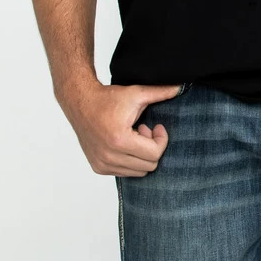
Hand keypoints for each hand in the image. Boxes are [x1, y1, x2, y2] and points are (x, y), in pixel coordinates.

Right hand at [57, 79, 185, 176]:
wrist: (80, 102)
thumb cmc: (106, 99)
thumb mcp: (135, 93)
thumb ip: (160, 93)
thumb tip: (181, 87)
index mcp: (119, 140)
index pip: (155, 154)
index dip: (162, 139)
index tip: (157, 127)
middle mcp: (109, 156)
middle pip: (149, 165)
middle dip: (152, 148)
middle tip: (144, 131)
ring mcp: (102, 164)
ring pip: (138, 172)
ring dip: (141, 156)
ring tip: (134, 137)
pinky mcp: (98, 167)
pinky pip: (125, 173)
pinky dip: (130, 161)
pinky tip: (124, 144)